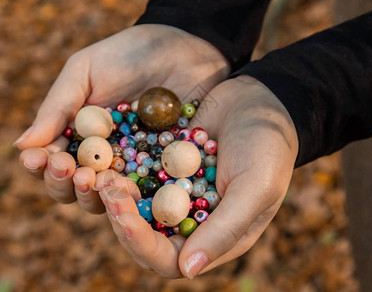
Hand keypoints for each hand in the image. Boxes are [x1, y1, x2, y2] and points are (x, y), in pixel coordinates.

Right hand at [14, 24, 229, 212]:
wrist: (183, 48)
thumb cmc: (129, 54)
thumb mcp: (85, 71)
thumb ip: (57, 108)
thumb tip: (20, 146)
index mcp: (76, 135)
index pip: (50, 162)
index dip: (40, 165)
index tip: (36, 159)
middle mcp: (101, 158)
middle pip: (74, 188)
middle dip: (64, 183)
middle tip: (67, 168)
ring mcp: (132, 167)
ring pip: (106, 198)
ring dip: (92, 194)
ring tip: (91, 179)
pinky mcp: (162, 172)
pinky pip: (145, 193)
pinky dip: (131, 195)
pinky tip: (125, 187)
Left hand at [100, 75, 298, 277]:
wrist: (260, 100)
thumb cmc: (268, 147)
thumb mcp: (254, 188)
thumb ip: (225, 230)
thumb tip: (188, 270)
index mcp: (216, 236)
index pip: (171, 259)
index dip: (143, 245)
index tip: (124, 219)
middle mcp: (191, 220)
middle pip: (145, 237)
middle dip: (122, 219)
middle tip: (107, 192)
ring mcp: (175, 194)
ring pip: (136, 209)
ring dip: (116, 197)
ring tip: (103, 176)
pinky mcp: (164, 169)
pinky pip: (138, 178)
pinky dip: (122, 173)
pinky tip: (108, 161)